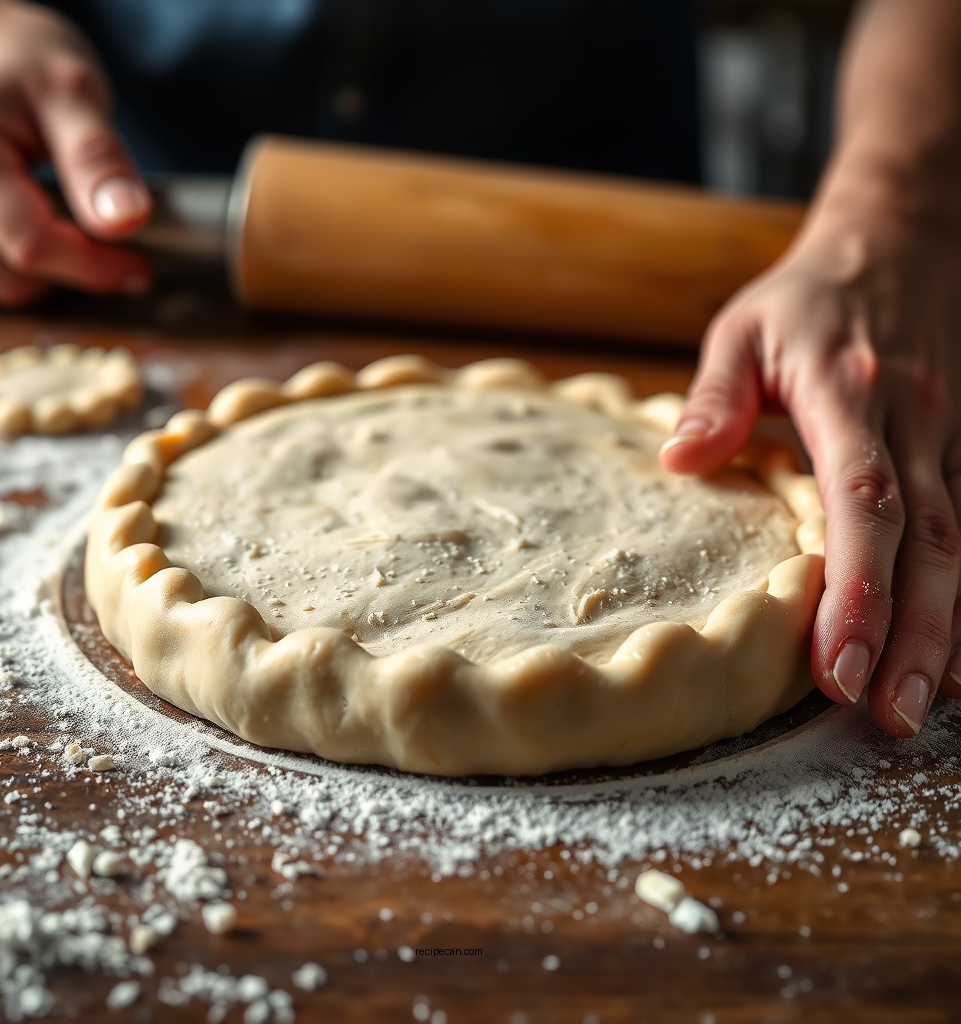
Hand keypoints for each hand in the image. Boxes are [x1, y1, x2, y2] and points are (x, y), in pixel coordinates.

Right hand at [0, 0, 151, 305]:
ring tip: (54, 223)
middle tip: (100, 238)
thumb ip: (98, 158)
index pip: (35, 248)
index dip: (96, 269)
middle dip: (68, 270)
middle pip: (11, 279)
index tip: (137, 266)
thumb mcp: (72, 92)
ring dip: (33, 275)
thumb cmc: (16, 58)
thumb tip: (128, 220)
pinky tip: (17, 234)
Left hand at [660, 205, 960, 736]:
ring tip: (924, 706)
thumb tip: (678, 462)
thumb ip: (714, 397)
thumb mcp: (743, 328)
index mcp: (853, 396)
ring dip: (948, 629)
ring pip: (959, 544)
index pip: (863, 502)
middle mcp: (916, 425)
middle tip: (885, 713)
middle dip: (912, 633)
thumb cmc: (808, 297)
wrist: (904, 240)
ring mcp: (951, 438)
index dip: (856, 587)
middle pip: (926, 542)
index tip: (833, 662)